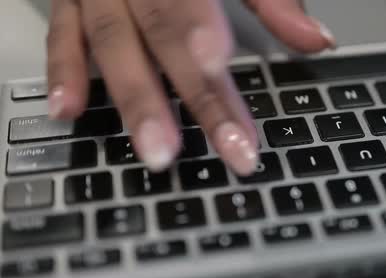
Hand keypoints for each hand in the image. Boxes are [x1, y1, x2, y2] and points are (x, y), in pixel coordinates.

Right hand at [46, 0, 334, 173]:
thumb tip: (319, 42)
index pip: (197, 12)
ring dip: (134, 99)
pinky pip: (62, 33)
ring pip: (113, 43)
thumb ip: (272, 0)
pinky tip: (69, 110)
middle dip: (194, 96)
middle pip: (164, 36)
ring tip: (157, 151)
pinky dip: (64, 69)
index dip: (210, 47)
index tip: (228, 89)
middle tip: (223, 149)